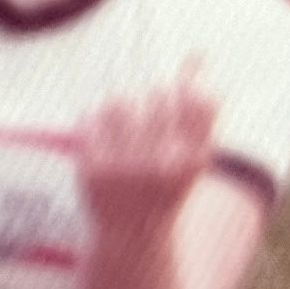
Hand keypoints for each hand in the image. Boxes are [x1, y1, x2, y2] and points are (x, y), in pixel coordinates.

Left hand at [76, 64, 216, 242]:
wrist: (132, 235)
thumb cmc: (167, 182)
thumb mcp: (190, 151)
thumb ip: (198, 105)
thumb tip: (198, 54)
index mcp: (193, 160)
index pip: (195, 98)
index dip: (187, 80)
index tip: (178, 82)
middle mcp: (161, 165)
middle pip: (155, 93)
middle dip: (151, 93)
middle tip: (147, 110)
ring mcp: (124, 168)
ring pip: (119, 100)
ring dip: (122, 102)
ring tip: (126, 119)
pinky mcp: (91, 169)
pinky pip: (91, 118)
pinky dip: (97, 120)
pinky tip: (105, 138)